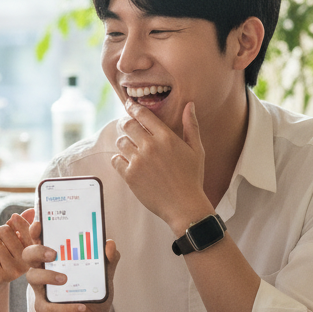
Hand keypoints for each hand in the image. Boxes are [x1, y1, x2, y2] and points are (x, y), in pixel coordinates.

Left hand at [0, 209, 35, 293]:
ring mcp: (13, 271)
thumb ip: (20, 226)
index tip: (14, 218)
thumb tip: (32, 211)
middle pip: (6, 231)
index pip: (28, 230)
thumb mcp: (12, 240)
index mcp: (32, 252)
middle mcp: (26, 262)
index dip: (20, 222)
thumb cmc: (1, 257)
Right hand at [23, 220, 119, 311]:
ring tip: (65, 279)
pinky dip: (65, 307)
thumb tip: (109, 244)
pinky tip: (81, 306)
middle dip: (37, 251)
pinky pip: (49, 307)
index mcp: (55, 260)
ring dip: (48, 276)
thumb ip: (108, 261)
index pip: (40, 240)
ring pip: (32, 278)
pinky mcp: (45, 309)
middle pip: (28, 255)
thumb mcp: (105, 277)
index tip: (40, 225)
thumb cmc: (93, 296)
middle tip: (53, 253)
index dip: (36, 231)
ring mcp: (42, 291)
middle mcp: (44, 272)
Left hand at [111, 100, 210, 231]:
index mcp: (166, 137)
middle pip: (127, 125)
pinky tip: (128, 163)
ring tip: (130, 148)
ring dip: (124, 143)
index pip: (143, 114)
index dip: (133, 107)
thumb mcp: (197, 150)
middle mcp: (151, 146)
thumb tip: (190, 105)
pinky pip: (115, 160)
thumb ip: (191, 126)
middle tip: (126, 125)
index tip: (129, 105)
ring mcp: (139, 161)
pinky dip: (119, 160)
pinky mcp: (130, 176)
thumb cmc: (192, 178)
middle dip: (125, 123)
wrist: (184, 206)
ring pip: (120, 142)